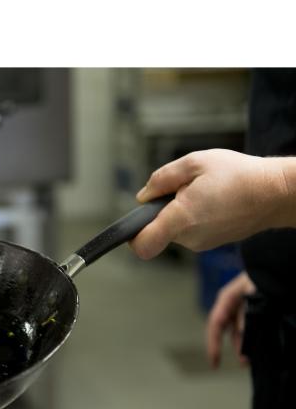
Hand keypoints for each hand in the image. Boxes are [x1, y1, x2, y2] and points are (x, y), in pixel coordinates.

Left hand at [129, 149, 295, 259]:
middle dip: (163, 210)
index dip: (132, 237)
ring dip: (180, 212)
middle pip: (158, 230)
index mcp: (181, 219)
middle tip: (184, 189)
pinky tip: (213, 201)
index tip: (133, 225)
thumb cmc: (240, 176)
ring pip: (175, 229)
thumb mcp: (195, 163)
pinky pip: (191, 230)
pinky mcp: (211, 242)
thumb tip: (143, 196)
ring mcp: (201, 243)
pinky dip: (194, 216)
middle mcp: (189, 238)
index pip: (143, 245)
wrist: (276, 193)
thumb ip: (162, 179)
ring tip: (204, 192)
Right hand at [206, 271, 255, 368]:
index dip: (213, 344)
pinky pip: (248, 325)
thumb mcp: (254, 293)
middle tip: (243, 363)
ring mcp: (241, 305)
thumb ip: (246, 313)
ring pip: (238, 329)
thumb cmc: (263, 274)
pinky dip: (251, 336)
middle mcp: (231, 303)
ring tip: (251, 357)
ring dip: (244, 343)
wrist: (277, 264)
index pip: (215, 324)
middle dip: (234, 347)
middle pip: (227, 330)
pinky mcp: (251, 308)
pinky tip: (256, 344)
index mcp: (226, 298)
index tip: (214, 362)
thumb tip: (242, 332)